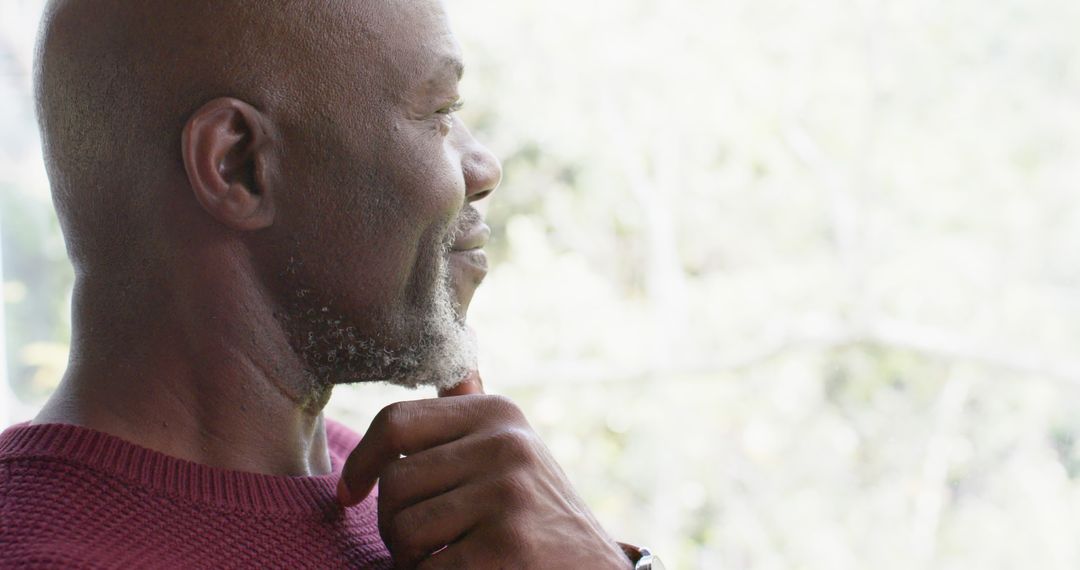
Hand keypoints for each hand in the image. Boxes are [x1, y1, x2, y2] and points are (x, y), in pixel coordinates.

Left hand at [337, 372, 630, 568]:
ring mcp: (509, 495)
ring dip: (410, 560)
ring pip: (404, 530)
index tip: (351, 492)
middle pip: (394, 483)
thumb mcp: (515, 451)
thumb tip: (459, 360)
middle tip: (418, 546)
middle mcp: (506, 444)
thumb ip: (475, 414)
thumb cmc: (540, 515)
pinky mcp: (508, 547)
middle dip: (391, 525)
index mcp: (498, 413)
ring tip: (442, 560)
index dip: (362, 460)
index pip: (396, 421)